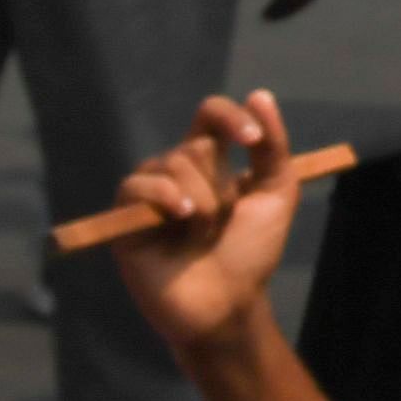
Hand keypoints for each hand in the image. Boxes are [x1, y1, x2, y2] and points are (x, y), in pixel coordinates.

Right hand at [99, 89, 311, 353]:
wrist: (229, 305)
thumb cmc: (251, 253)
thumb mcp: (276, 195)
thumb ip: (273, 147)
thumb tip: (260, 94)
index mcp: (209, 163)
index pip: (209, 116)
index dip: (229, 118)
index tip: (252, 138)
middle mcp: (175, 173)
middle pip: (196, 147)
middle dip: (221, 187)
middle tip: (222, 224)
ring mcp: (148, 197)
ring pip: (173, 165)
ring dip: (202, 203)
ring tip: (201, 237)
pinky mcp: (124, 220)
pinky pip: (138, 186)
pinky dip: (164, 197)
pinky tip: (179, 218)